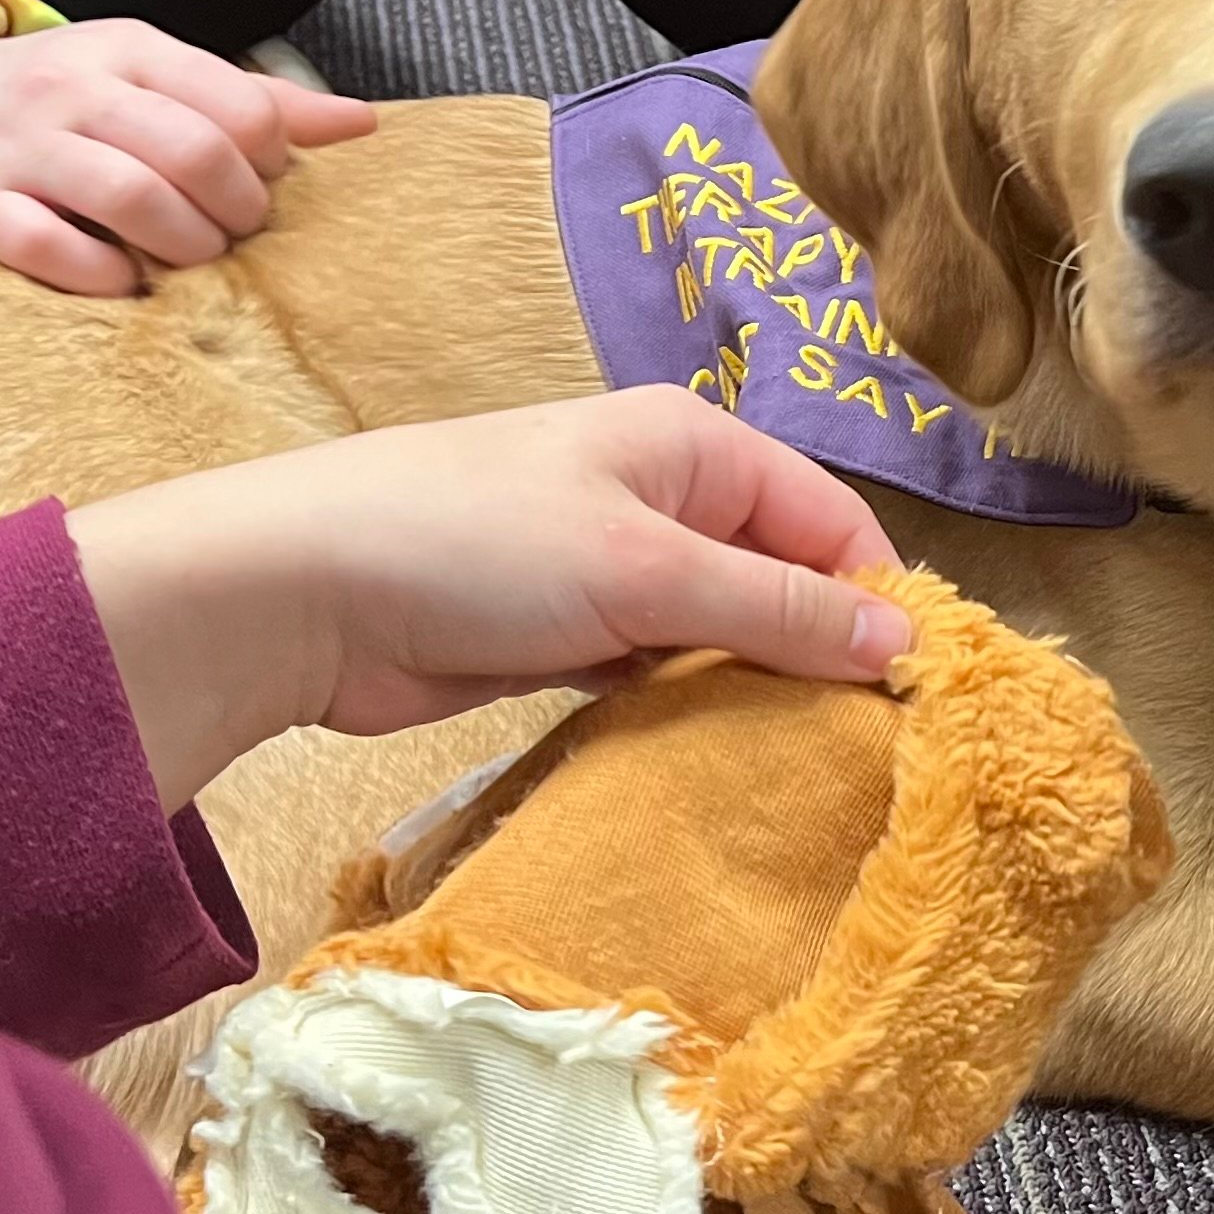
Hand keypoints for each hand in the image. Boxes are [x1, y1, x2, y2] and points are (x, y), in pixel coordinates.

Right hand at [0, 19, 377, 292]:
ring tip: (190, 254)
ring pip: (132, 199)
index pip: (240, 105)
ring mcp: (21, 150)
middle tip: (234, 230)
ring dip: (184, 244)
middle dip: (238, 209)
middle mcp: (73, 91)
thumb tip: (362, 122)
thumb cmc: (60, 102)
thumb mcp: (151, 76)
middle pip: (195, 154)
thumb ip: (252, 100)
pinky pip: (53, 250)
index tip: (261, 183)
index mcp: (128, 51)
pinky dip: (103, 276)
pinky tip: (121, 277)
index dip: (272, 160)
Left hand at [67, 388, 914, 811]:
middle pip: (782, 576)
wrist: (299, 591)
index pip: (830, 519)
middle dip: (819, 653)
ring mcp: (611, 566)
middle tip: (864, 750)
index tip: (913, 698)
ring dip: (752, 690)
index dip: (875, 601)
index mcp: (696, 445)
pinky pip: (661, 672)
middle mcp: (664, 495)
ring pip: (722, 632)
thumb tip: (906, 644)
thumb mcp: (649, 571)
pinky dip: (688, 710)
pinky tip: (715, 765)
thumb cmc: (480, 546)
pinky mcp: (565, 634)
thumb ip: (780, 610)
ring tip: (801, 769)